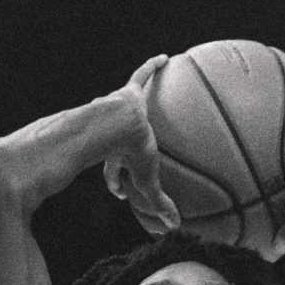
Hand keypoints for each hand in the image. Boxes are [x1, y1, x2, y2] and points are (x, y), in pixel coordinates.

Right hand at [101, 54, 181, 236]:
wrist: (116, 124)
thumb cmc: (128, 152)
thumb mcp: (146, 180)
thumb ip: (158, 202)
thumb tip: (173, 227)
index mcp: (111, 156)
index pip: (111, 172)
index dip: (116, 183)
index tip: (120, 192)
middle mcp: (111, 134)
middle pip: (115, 142)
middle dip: (115, 151)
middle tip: (123, 154)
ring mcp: (117, 111)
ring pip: (122, 111)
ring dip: (129, 105)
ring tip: (138, 96)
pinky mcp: (129, 91)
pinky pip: (142, 75)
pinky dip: (152, 66)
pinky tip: (166, 57)